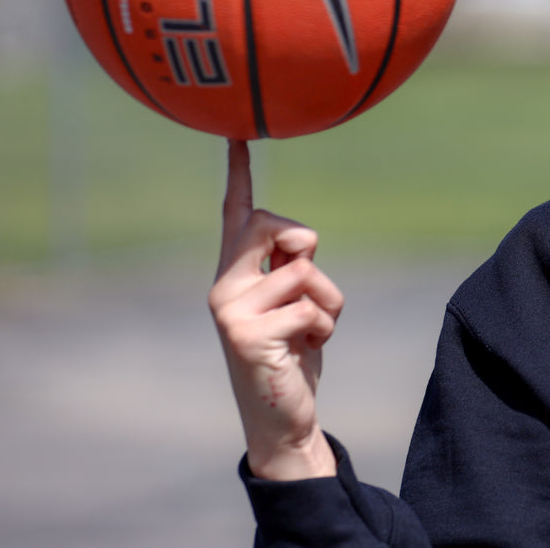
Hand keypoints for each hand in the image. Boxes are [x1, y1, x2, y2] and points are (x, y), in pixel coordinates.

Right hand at [208, 139, 342, 479]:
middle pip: (276, 225)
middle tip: (306, 286)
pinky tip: (306, 351)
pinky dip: (324, 329)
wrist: (282, 417)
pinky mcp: (246, 334)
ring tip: (310, 331)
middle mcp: (222, 284)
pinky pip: (312, 307)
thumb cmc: (293, 353)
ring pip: (305, 270)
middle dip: (306, 247)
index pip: (237, 212)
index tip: (237, 133)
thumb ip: (291, 267)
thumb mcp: (295, 302)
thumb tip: (299, 244)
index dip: (239, 173)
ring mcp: (229, 309)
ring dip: (328, 301)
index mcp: (234, 271)